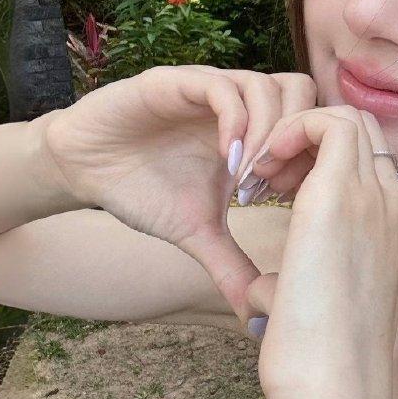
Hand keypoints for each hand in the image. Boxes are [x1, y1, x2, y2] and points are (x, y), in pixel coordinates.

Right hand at [33, 65, 317, 324]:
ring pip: (269, 85)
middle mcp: (240, 102)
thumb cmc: (144, 191)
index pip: (312, 122)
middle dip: (298, 142)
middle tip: (275, 188)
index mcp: (254, 130)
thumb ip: (232, 265)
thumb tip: (256, 316)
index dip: (312, 160)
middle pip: (303, 92)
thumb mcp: (198, 233)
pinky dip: (235, 123)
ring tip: (249, 181)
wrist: (85, 168)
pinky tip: (226, 161)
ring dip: (269, 135)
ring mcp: (211, 88)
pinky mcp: (178, 81)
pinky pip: (222, 87)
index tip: (293, 203)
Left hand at [242, 104, 397, 398]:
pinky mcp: (343, 199)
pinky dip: (289, 130)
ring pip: (348, 118)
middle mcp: (394, 209)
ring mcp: (376, 201)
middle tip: (263, 180)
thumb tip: (263, 291)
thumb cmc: (319, 373)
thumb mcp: (311, 315)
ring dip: (296, 132)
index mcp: (393, 234)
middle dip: (305, 139)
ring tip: (259, 177)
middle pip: (361, 130)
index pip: (366, 162)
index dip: (315, 162)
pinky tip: (259, 171)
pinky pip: (328, 122)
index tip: (272, 197)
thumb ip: (295, 289)